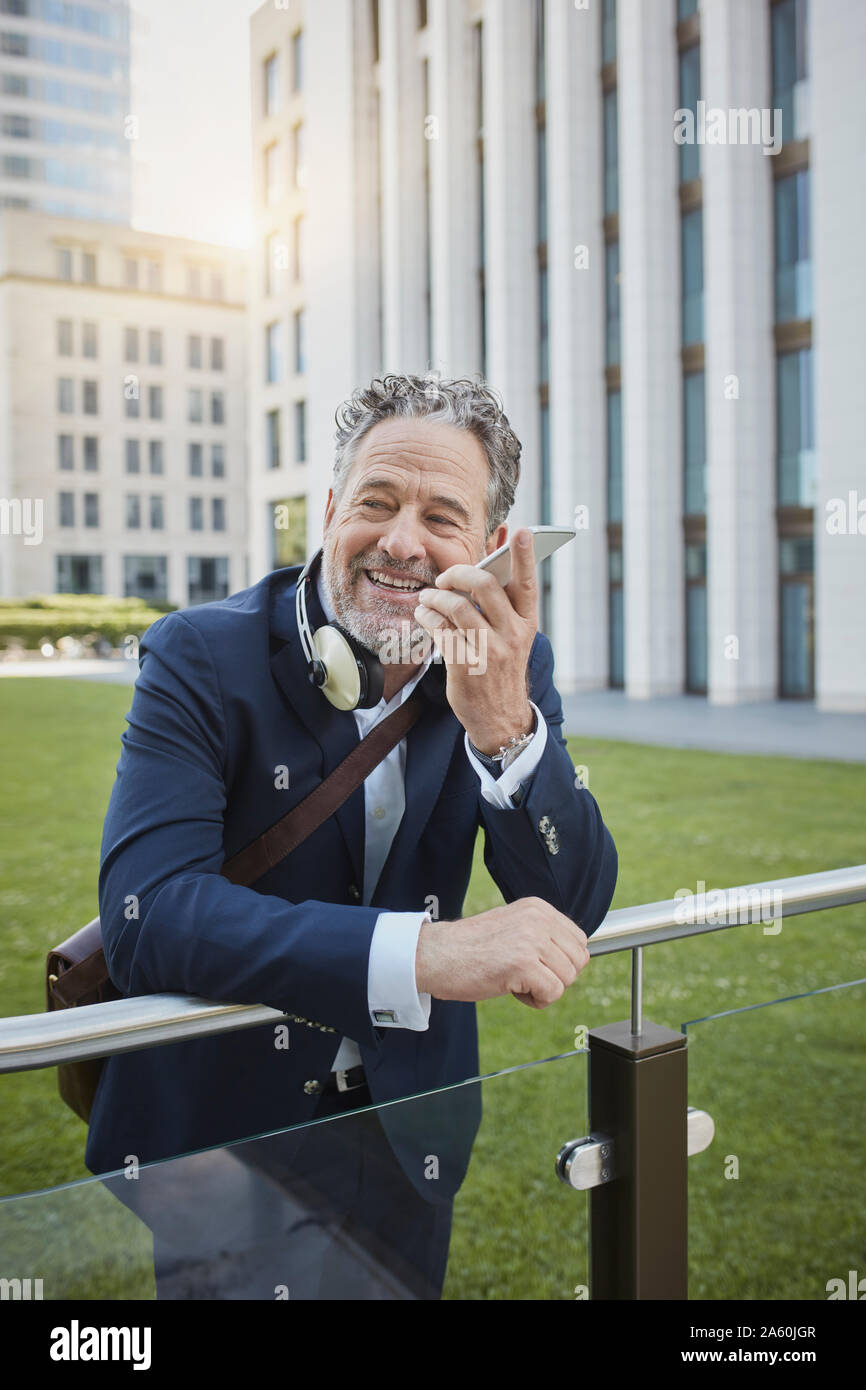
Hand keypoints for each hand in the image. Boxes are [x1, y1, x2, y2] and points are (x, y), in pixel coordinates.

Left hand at [412, 528, 537, 751]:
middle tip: (444, 578)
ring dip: (435, 597)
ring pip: (457, 606)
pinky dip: (428, 617)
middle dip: (458, 573)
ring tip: (427, 598)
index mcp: (527, 623)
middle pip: (484, 586)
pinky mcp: (466, 666)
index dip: (524, 555)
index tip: (521, 531)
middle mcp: (512, 634)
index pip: (528, 583)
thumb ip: (501, 607)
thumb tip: (482, 569)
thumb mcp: (513, 638)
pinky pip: (441, 629)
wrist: (501, 718)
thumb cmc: (502, 668)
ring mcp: (490, 651)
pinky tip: (424, 615)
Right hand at [415, 897, 589, 1008]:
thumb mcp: (512, 927)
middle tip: (526, 977)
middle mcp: (538, 919)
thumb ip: (541, 934)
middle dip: (557, 977)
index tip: (537, 966)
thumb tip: (573, 956)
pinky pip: (553, 993)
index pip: (579, 940)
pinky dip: (536, 1001)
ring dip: (544, 990)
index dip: (561, 962)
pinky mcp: (523, 964)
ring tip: (516, 982)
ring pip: (567, 979)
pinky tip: (513, 991)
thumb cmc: (469, 948)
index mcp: (538, 907)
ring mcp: (532, 940)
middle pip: (578, 961)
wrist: (435, 955)